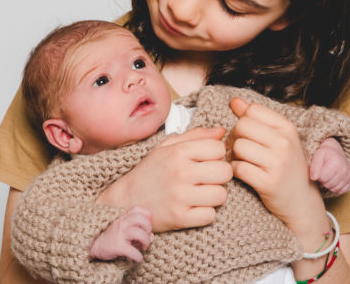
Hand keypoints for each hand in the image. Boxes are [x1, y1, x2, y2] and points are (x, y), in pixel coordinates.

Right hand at [89, 206, 152, 261]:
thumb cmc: (111, 238)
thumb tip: (152, 236)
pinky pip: (133, 252)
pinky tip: (137, 258)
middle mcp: (121, 224)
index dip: (146, 215)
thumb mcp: (122, 230)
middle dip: (148, 228)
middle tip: (146, 236)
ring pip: (139, 233)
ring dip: (146, 241)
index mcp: (122, 218)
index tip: (147, 225)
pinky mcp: (118, 247)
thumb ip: (137, 230)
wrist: (93, 247)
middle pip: (141, 219)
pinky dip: (139, 257)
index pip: (137, 209)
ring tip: (143, 247)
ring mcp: (119, 234)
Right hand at [96, 127, 232, 232]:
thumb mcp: (166, 147)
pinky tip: (193, 208)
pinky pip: (210, 216)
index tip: (207, 161)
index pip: (218, 148)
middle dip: (219, 176)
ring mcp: (179, 196)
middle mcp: (180, 172)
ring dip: (213, 196)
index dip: (216, 155)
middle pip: (224, 172)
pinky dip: (204, 214)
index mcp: (177, 152)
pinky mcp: (179, 218)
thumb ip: (195, 136)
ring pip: (221, 195)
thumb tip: (221, 131)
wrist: (125, 200)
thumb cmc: (149, 172)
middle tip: (206, 178)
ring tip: (200, 194)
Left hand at [226, 98, 323, 227]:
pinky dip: (234, 170)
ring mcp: (278, 163)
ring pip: (238, 146)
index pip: (252, 110)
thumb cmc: (286, 167)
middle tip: (237, 149)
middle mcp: (285, 143)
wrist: (301, 202)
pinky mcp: (269, 183)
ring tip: (239, 161)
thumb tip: (234, 101)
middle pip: (242, 126)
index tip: (244, 134)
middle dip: (233, 137)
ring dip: (232, 155)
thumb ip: (256, 118)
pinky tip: (242, 173)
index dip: (242, 120)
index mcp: (288, 128)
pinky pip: (238, 168)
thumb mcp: (278, 138)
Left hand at [310, 137, 349, 194]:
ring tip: (328, 175)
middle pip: (328, 185)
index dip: (318, 175)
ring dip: (329, 184)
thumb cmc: (325, 153)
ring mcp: (349, 175)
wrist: (335, 151)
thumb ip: (314, 166)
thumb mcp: (317, 155)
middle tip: (323, 172)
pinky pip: (341, 190)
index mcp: (335, 164)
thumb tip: (314, 178)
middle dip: (323, 180)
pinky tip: (333, 179)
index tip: (318, 169)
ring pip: (334, 189)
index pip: (322, 178)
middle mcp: (344, 170)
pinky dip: (336, 187)